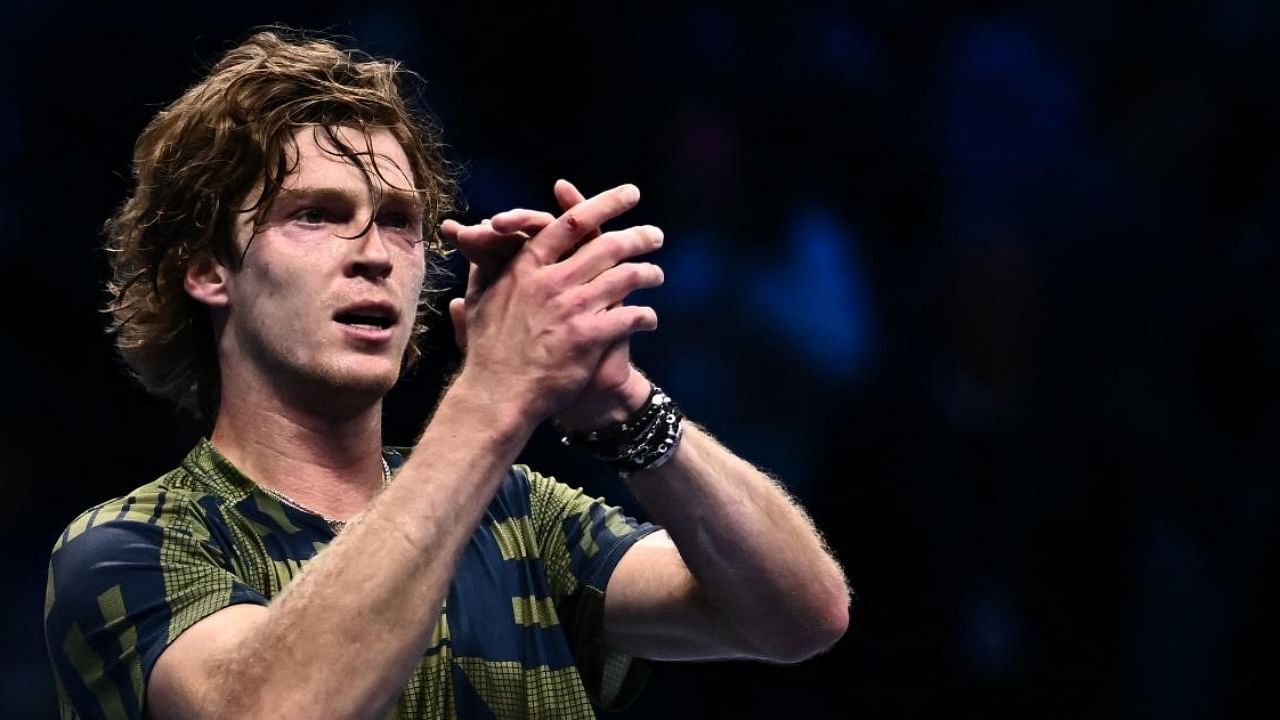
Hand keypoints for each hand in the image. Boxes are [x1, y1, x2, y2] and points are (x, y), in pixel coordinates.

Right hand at [442, 183, 664, 425]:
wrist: (498, 395)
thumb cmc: (488, 350)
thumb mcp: (479, 299)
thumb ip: (485, 266)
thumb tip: (479, 236)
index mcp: (527, 267)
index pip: (571, 223)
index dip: (604, 204)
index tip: (629, 194)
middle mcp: (552, 282)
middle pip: (607, 246)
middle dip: (638, 237)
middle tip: (655, 235)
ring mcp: (571, 309)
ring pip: (624, 277)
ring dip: (647, 273)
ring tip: (658, 274)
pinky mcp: (588, 337)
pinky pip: (630, 317)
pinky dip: (646, 316)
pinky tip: (651, 319)